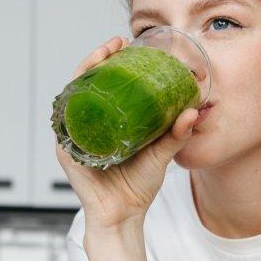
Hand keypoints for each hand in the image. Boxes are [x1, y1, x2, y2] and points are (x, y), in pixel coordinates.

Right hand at [54, 35, 200, 233]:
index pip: (105, 83)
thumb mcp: (161, 154)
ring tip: (102, 55)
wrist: (123, 217)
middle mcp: (87, 124)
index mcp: (107, 121)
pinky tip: (82, 85)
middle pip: (86, 83)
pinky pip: (66, 121)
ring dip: (85, 71)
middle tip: (115, 44)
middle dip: (97, 58)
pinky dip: (72, 101)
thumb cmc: (137, 187)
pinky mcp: (67, 149)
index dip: (111, 60)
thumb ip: (177, 133)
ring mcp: (74, 135)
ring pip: (73, 94)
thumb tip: (193, 110)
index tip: (125, 43)